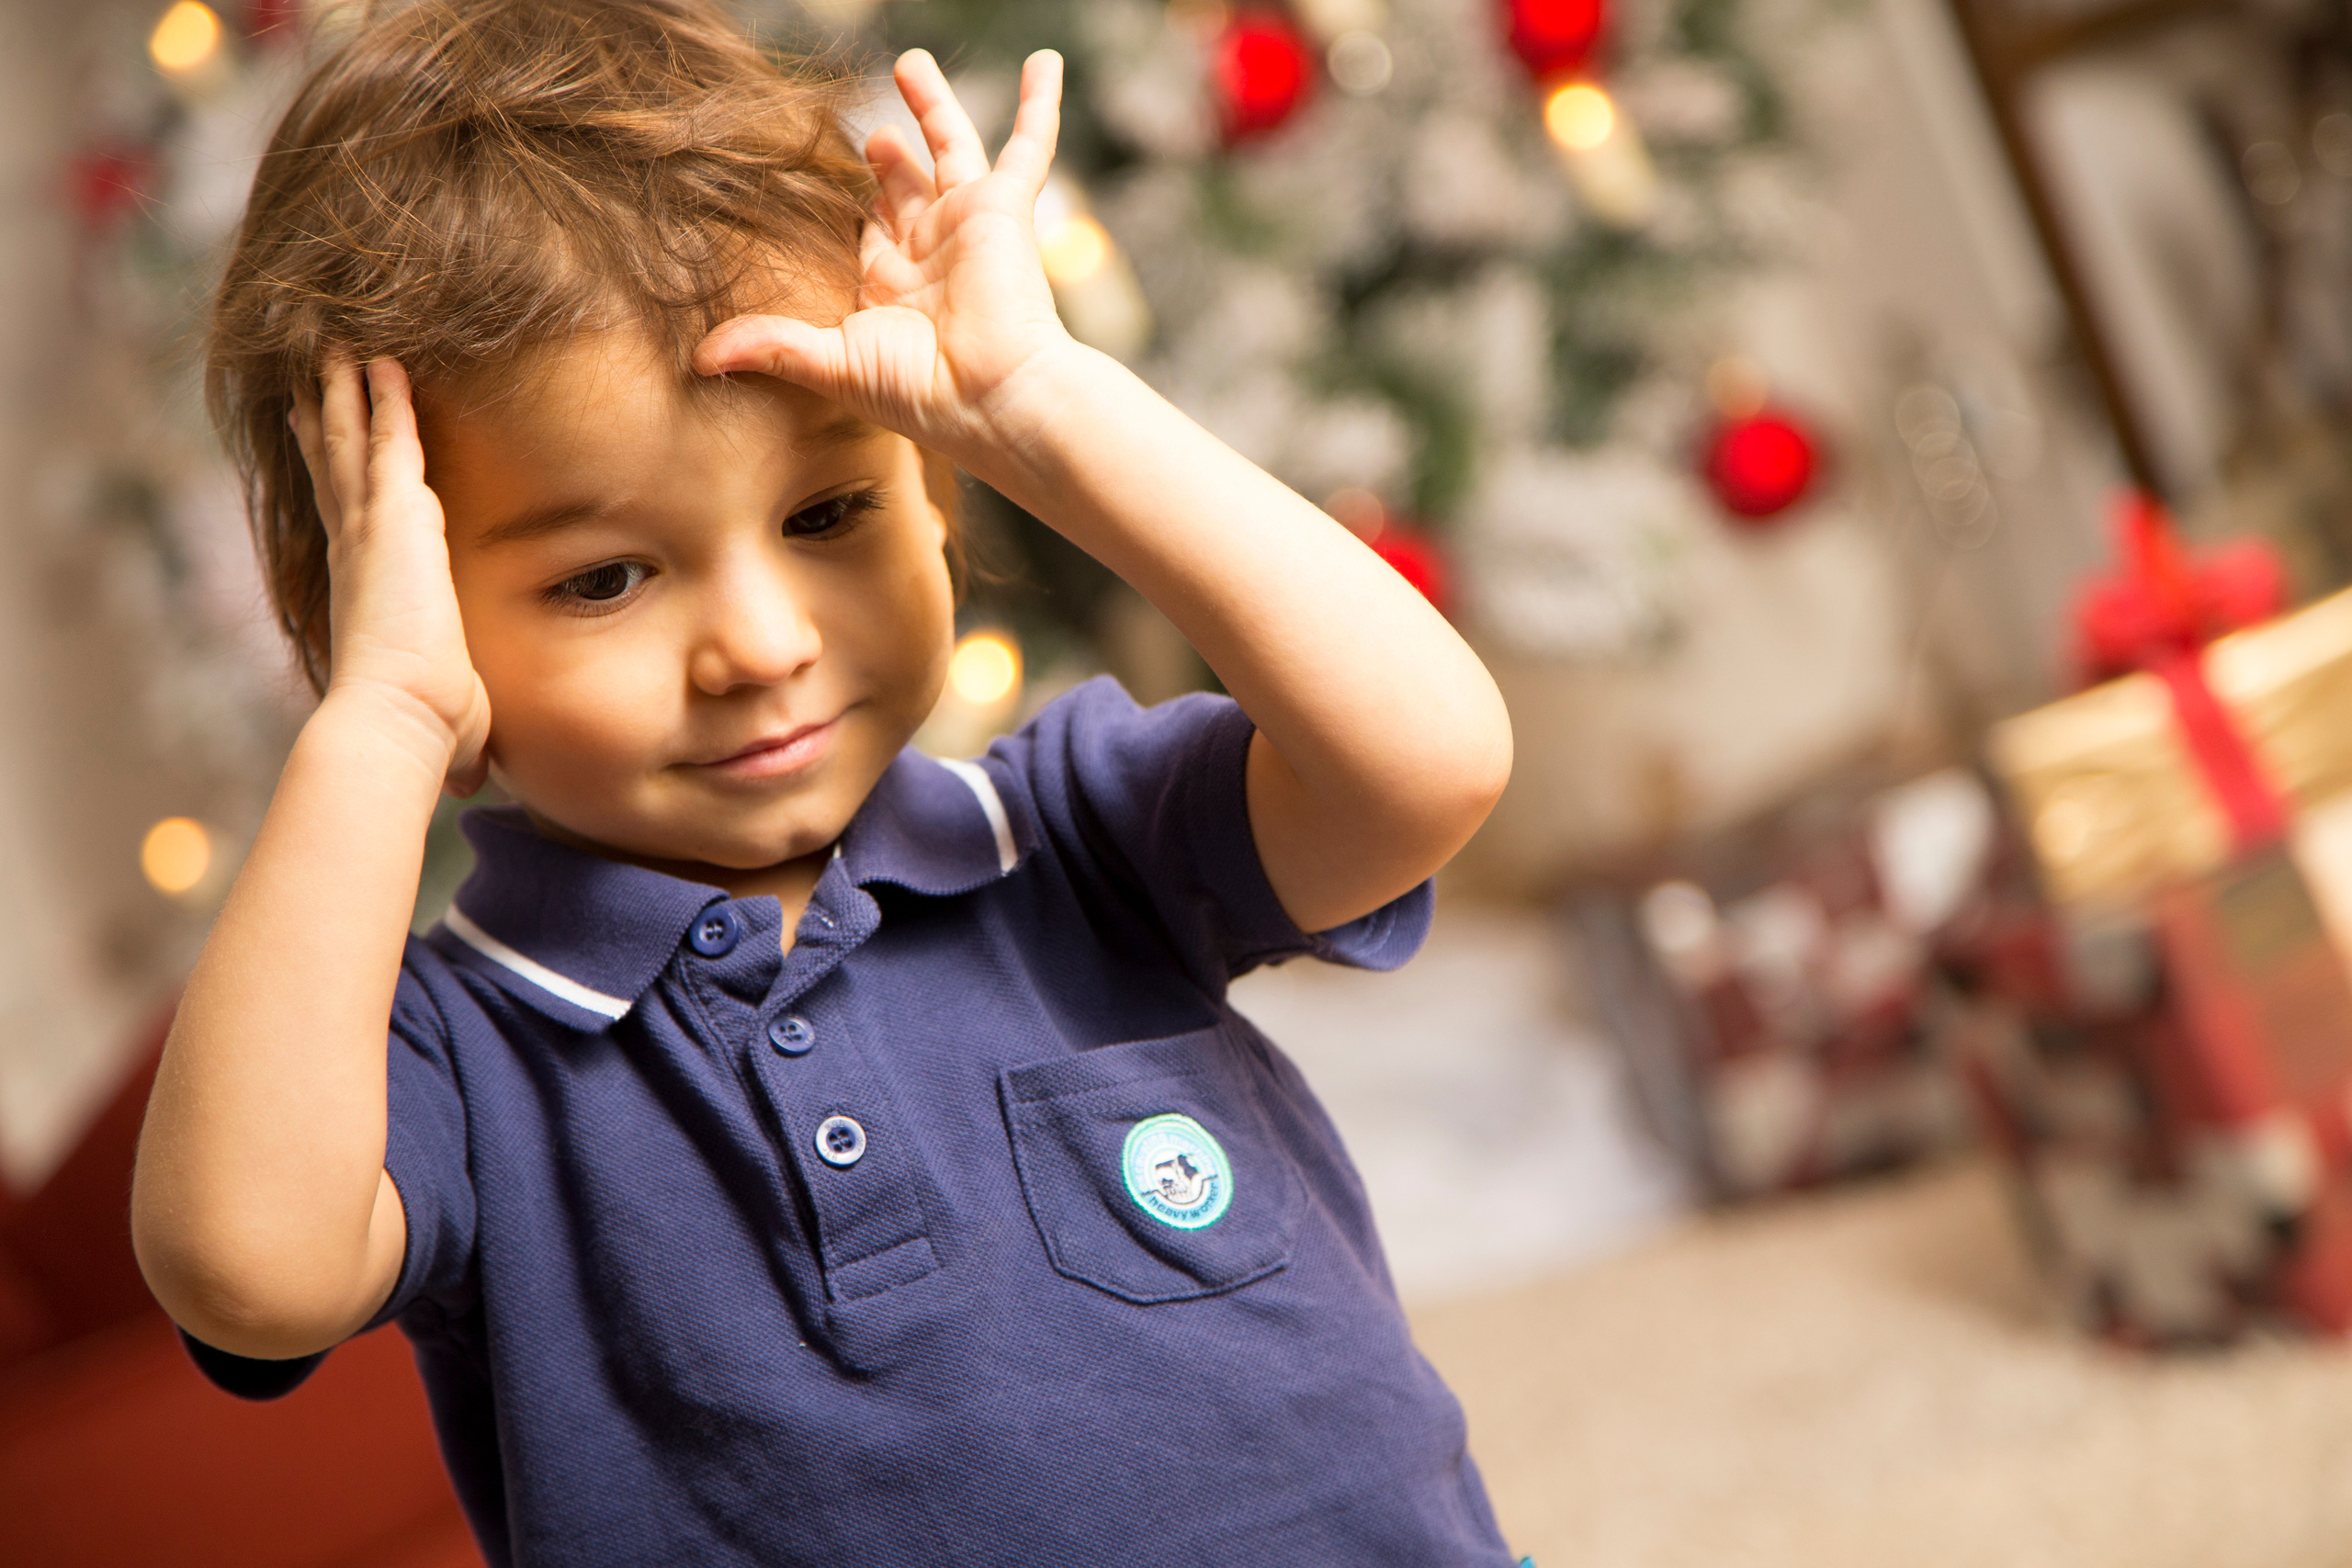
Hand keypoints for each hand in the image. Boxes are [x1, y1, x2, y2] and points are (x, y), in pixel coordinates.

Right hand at [290, 357, 490, 792]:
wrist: (397, 722)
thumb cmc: (423, 734)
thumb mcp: (451, 722)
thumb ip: (457, 740)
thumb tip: (469, 785)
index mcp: (370, 589)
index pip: (351, 522)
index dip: (337, 484)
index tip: (325, 453)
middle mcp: (359, 552)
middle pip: (336, 468)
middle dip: (327, 421)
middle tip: (312, 376)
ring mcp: (370, 530)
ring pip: (353, 442)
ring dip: (347, 393)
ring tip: (339, 345)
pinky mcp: (393, 517)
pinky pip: (389, 439)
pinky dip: (384, 399)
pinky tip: (383, 358)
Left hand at [693, 49, 1074, 465]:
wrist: (993, 396)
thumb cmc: (921, 393)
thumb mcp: (832, 364)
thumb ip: (772, 346)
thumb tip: (699, 359)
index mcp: (891, 288)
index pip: (866, 234)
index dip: (849, 210)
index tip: (820, 185)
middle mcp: (931, 252)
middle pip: (902, 187)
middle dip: (887, 159)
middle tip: (870, 135)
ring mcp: (968, 224)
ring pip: (949, 147)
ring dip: (933, 106)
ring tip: (910, 64)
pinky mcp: (1003, 207)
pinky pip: (1027, 146)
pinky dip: (1038, 105)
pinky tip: (1044, 64)